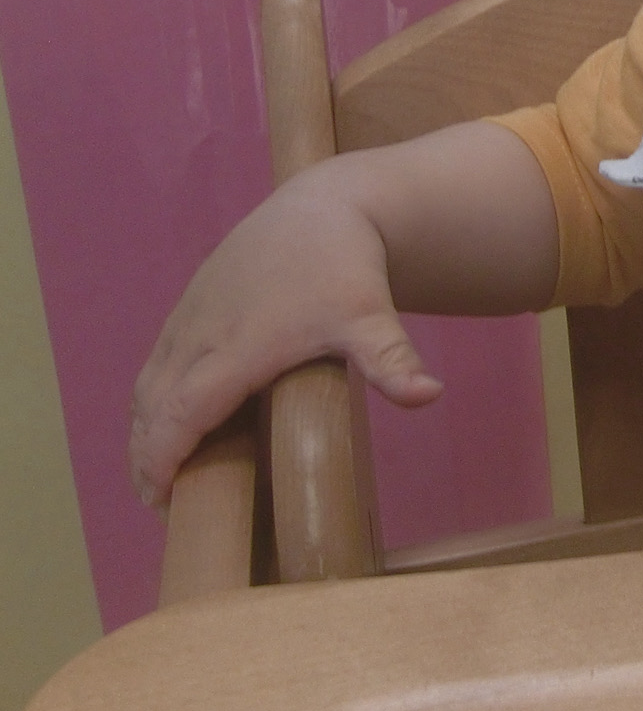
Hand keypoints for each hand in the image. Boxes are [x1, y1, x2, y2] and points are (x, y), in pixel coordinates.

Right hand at [129, 169, 440, 508]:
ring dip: (146, 430)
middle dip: (147, 457)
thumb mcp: (372, 316)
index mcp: (236, 348)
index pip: (181, 414)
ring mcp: (190, 318)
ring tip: (159, 474)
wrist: (326, 206)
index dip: (161, 458)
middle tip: (161, 504)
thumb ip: (391, 359)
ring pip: (149, 384)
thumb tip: (429, 394)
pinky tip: (172, 421)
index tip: (158, 500)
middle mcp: (200, 335)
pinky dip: (154, 399)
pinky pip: (158, 362)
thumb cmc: (347, 266)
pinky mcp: (191, 305)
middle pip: (152, 407)